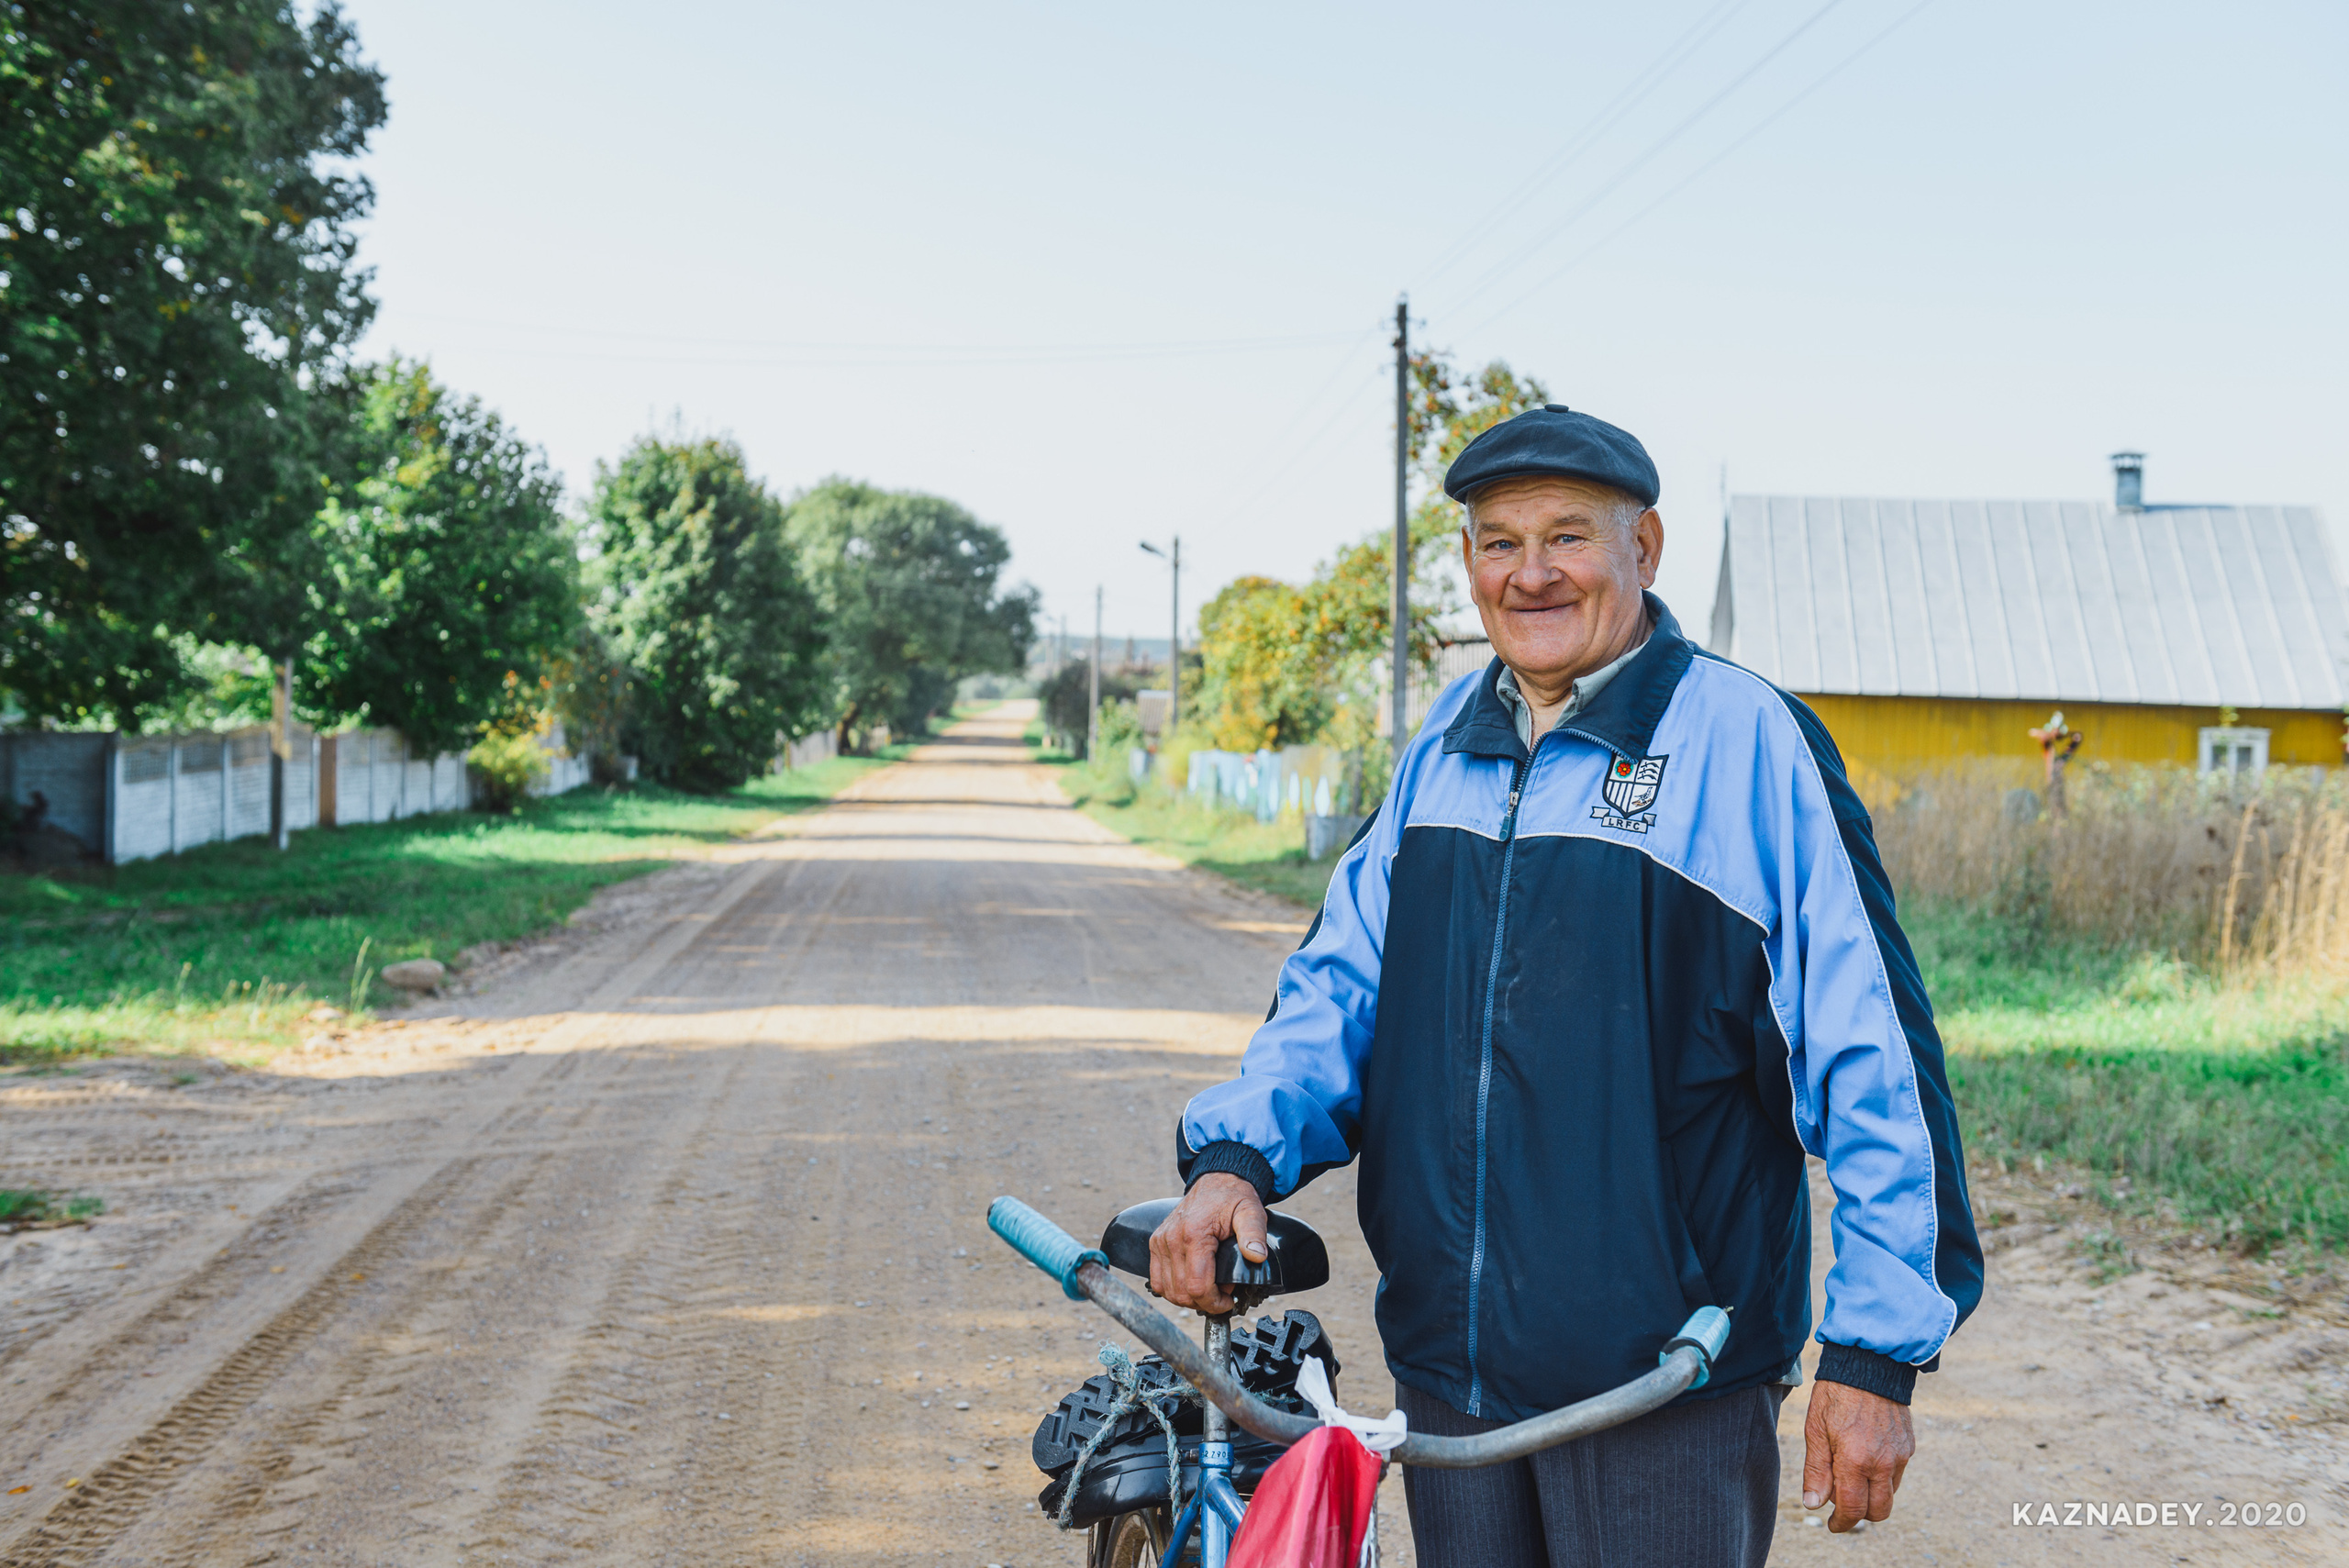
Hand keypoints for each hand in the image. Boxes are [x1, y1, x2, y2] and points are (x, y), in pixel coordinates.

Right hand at [1148, 1173, 1267, 1313]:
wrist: (1216, 1180)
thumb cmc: (1233, 1197)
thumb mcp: (1251, 1211)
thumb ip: (1254, 1234)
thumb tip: (1257, 1256)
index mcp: (1194, 1234)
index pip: (1197, 1286)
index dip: (1214, 1303)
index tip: (1229, 1302)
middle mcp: (1171, 1239)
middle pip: (1181, 1293)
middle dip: (1204, 1303)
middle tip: (1223, 1294)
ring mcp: (1160, 1241)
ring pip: (1167, 1290)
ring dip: (1188, 1298)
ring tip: (1209, 1288)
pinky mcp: (1156, 1243)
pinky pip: (1157, 1279)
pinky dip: (1173, 1289)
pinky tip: (1191, 1283)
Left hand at [1801, 1380, 1913, 1531]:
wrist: (1869, 1365)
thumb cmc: (1836, 1395)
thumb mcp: (1815, 1430)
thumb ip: (1816, 1471)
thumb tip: (1814, 1505)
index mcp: (1856, 1460)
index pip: (1853, 1508)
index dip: (1841, 1523)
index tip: (1832, 1525)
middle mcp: (1883, 1462)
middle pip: (1879, 1511)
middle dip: (1860, 1514)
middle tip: (1841, 1503)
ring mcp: (1900, 1455)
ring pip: (1889, 1494)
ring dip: (1872, 1494)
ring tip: (1850, 1474)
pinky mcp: (1908, 1446)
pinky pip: (1897, 1473)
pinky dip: (1882, 1476)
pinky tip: (1865, 1457)